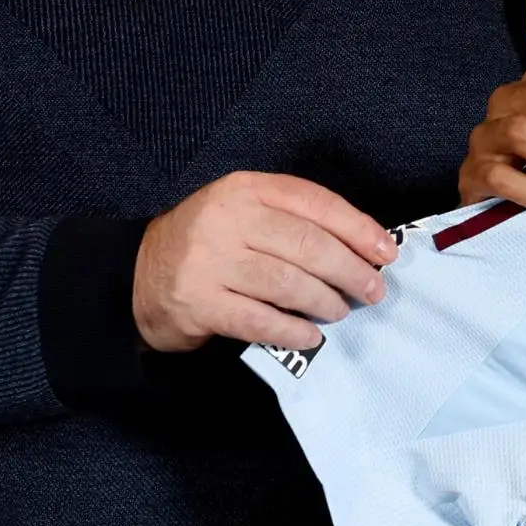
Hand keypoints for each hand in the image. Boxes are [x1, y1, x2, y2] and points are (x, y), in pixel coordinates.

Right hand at [133, 173, 395, 353]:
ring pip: (287, 283)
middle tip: (373, 290)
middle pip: (307, 245)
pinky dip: (291, 330)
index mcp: (246, 188)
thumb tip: (366, 247)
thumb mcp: (247, 212)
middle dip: (350, 271)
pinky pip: (258, 319)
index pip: (316, 203)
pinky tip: (310, 336)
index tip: (386, 252)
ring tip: (340, 310)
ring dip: (325, 301)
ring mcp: (209, 261)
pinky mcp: (197, 302)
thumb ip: (295, 220)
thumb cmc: (212, 243)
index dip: (358, 229)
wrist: (139, 274)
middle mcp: (226, 218)